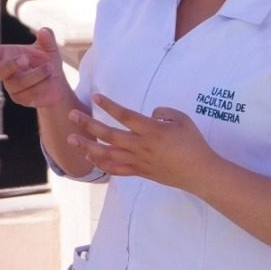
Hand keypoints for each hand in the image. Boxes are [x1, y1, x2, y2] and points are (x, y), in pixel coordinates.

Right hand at [0, 27, 70, 108]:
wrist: (56, 82)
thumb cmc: (47, 60)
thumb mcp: (49, 47)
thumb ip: (47, 38)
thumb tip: (43, 31)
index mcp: (7, 55)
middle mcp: (6, 72)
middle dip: (10, 64)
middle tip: (25, 58)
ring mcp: (11, 87)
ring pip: (17, 82)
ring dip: (36, 74)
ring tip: (49, 69)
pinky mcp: (20, 99)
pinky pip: (28, 93)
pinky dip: (42, 85)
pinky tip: (50, 80)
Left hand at [65, 93, 216, 190]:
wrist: (199, 172)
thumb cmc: (193, 144)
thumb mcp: (182, 119)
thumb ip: (163, 112)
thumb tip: (149, 115)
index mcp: (151, 131)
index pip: (125, 116)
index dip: (109, 106)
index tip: (96, 96)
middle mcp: (140, 146)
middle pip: (109, 135)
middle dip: (88, 124)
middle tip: (72, 115)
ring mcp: (138, 161)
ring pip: (107, 154)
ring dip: (87, 146)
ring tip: (71, 139)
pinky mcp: (139, 172)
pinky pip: (115, 169)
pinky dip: (101, 164)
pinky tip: (90, 157)